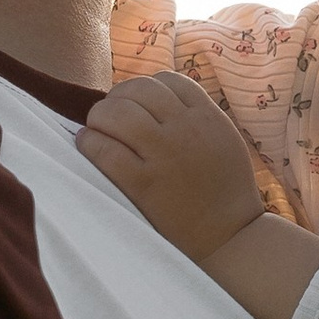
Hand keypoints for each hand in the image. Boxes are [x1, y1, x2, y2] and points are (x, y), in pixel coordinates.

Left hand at [78, 73, 271, 259]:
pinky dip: (89, 143)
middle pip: (138, 90)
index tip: (134, 104)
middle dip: (117, 98)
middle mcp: (186, 130)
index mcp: (207, 117)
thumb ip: (197, 117)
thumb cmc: (225, 190)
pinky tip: (87, 146)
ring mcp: (164, 156)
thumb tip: (156, 100)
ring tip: (94, 129)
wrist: (230, 238)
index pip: (167, 80)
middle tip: (108, 116)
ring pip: (116, 113)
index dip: (144, 87)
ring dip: (99, 117)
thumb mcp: (223, 140)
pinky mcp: (144, 184)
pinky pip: (105, 150)